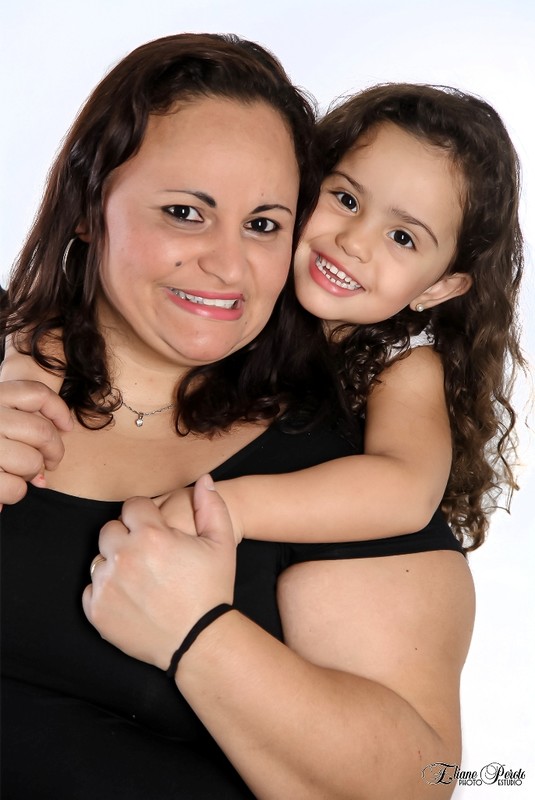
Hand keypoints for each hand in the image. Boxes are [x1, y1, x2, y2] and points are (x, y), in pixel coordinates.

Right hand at [0, 381, 71, 506]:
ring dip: (31, 475)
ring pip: (32, 462)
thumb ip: (20, 416)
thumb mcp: (0, 415)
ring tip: (17, 475)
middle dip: (53, 452)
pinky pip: (16, 488)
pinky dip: (16, 493)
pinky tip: (4, 491)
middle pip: (42, 432)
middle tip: (48, 463)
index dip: (58, 411)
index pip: (36, 393)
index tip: (66, 427)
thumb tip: (63, 430)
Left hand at [83, 475, 236, 670]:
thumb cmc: (212, 590)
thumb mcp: (222, 544)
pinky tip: (130, 598)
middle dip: (127, 537)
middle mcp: (123, 555)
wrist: (200, 641)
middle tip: (148, 556)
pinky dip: (106, 591)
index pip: (132, 506)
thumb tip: (204, 480)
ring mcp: (107, 584)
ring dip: (115, 564)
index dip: (145, 516)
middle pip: (110, 529)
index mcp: (151, 534)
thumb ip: (212, 507)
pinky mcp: (97, 610)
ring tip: (140, 579)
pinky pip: (90, 588)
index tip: (156, 532)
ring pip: (99, 559)